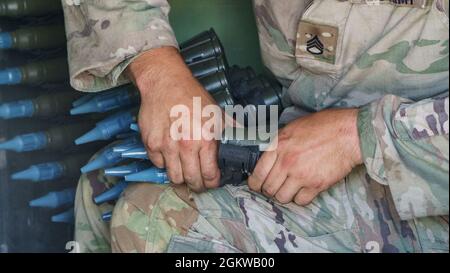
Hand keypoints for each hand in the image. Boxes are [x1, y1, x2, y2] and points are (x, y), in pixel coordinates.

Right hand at [127, 47, 220, 191]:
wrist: (165, 82)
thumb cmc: (192, 95)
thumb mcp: (217, 112)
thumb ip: (230, 130)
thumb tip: (245, 140)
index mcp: (205, 140)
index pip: (210, 176)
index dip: (212, 183)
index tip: (212, 181)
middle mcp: (186, 146)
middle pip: (191, 181)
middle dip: (197, 184)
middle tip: (198, 180)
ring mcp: (166, 146)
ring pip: (173, 177)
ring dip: (180, 176)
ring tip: (184, 169)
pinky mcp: (150, 143)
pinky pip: (158, 164)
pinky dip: (164, 162)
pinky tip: (170, 154)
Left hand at [248, 109, 362, 205]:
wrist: (348, 133)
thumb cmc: (323, 126)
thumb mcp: (292, 128)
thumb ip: (278, 143)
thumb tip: (266, 156)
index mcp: (278, 146)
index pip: (258, 173)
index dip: (254, 183)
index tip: (256, 185)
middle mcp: (286, 162)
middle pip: (268, 188)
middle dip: (269, 190)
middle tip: (274, 187)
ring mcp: (301, 175)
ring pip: (282, 198)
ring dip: (284, 195)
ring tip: (290, 188)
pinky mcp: (316, 185)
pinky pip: (301, 201)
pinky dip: (301, 198)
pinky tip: (304, 190)